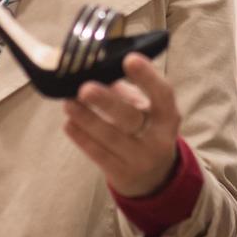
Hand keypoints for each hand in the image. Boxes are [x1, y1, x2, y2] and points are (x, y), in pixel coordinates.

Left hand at [64, 54, 181, 197]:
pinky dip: (82, 138)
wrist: (154, 177)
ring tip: (68, 103)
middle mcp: (158, 138)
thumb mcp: (145, 110)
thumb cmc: (145, 130)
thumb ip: (126, 91)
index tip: (129, 59)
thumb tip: (95, 67)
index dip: (147, 76)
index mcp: (168, 115)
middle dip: (107, 101)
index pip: (162, 94)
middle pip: (131, 117)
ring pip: (110, 137)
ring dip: (86, 118)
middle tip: (84, 88)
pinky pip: (99, 154)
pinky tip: (69, 124)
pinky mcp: (122, 174)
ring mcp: (140, 159)